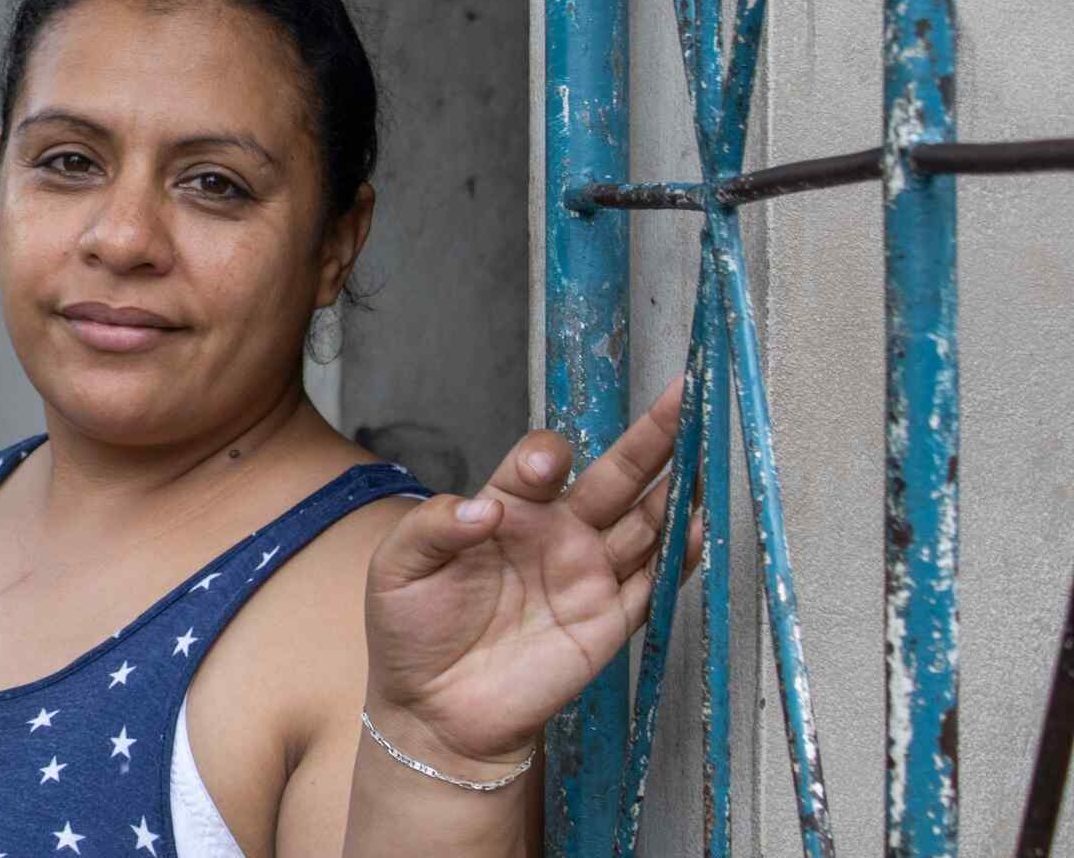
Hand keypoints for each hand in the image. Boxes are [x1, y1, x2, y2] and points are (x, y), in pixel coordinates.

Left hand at [361, 378, 700, 772]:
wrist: (432, 711)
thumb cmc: (410, 631)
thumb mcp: (398, 567)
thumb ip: (432, 526)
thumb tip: (483, 507)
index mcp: (506, 508)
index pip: (540, 464)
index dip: (547, 458)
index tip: (543, 470)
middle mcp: (554, 533)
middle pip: (613, 477)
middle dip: (649, 438)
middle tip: (681, 395)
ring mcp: (586, 574)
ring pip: (644, 521)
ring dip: (676, 489)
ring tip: (707, 447)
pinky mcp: (607, 620)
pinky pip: (653, 582)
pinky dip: (679, 554)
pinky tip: (697, 524)